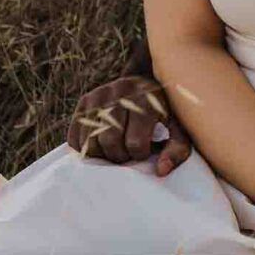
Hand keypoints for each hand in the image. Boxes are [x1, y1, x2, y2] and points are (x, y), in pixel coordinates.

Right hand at [67, 75, 192, 172]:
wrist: (149, 84)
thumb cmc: (166, 113)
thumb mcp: (179, 129)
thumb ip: (176, 150)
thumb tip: (161, 170)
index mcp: (147, 98)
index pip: (135, 142)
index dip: (139, 154)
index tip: (145, 151)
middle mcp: (121, 91)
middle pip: (109, 140)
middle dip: (119, 156)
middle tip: (127, 154)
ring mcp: (100, 94)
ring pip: (90, 139)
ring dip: (101, 153)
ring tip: (115, 149)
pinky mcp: (85, 100)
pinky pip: (75, 134)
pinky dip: (84, 147)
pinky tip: (99, 146)